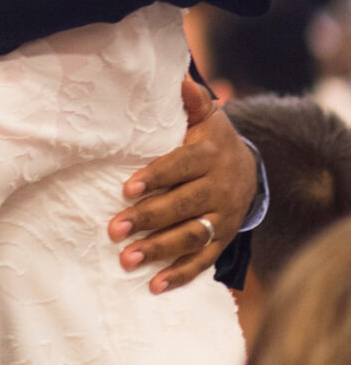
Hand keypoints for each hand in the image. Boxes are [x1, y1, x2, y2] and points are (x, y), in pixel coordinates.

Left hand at [108, 76, 256, 293]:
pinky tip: (154, 286)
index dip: (155, 177)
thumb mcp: (205, 115)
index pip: (180, 167)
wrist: (249, 167)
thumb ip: (193, 100)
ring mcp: (222, 218)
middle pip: (183, 206)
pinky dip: (180, 275)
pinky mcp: (222, 241)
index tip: (126, 188)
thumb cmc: (210, 136)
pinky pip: (203, 261)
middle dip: (148, 219)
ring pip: (191, 237)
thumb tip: (181, 78)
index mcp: (210, 155)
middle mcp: (219, 189)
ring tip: (127, 260)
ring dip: (159, 251)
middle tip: (114, 229)